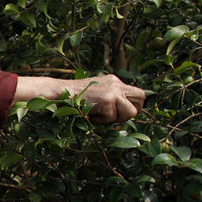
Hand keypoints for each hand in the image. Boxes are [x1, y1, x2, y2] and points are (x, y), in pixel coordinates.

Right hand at [14, 74, 146, 124]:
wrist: (60, 92)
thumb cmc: (74, 97)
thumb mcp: (95, 92)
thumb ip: (109, 97)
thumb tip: (122, 111)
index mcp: (114, 81)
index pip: (137, 92)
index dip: (133, 105)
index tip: (122, 113)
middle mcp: (116, 83)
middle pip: (141, 98)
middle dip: (132, 111)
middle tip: (118, 116)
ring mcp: (113, 91)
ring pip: (131, 112)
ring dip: (116, 118)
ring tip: (101, 116)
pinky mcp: (108, 100)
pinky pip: (112, 118)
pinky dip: (102, 120)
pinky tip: (91, 115)